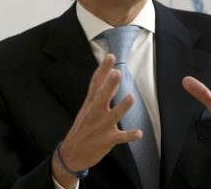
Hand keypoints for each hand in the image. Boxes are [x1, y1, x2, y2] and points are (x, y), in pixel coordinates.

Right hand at [52, 54, 141, 185]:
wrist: (71, 154)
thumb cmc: (83, 128)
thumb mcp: (89, 108)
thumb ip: (103, 92)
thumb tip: (114, 75)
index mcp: (90, 103)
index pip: (96, 83)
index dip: (103, 69)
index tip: (110, 56)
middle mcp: (95, 113)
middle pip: (102, 97)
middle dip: (109, 86)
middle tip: (117, 73)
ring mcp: (101, 127)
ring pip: (113, 116)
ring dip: (122, 107)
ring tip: (131, 98)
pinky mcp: (107, 140)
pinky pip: (120, 138)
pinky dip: (129, 135)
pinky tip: (139, 133)